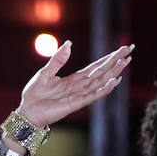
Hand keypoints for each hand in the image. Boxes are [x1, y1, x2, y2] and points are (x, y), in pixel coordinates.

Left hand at [16, 41, 132, 128]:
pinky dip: (103, 89)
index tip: (121, 50)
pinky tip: (114, 82)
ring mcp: (78, 96)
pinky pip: (92, 96)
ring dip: (113, 73)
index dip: (108, 58)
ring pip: (100, 82)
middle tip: (130, 50)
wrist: (26, 112)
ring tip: (125, 62)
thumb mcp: (45, 73)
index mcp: (74, 79)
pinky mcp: (75, 104)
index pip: (95, 67)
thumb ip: (57, 60)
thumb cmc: (34, 94)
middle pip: (102, 73)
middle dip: (115, 62)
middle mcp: (79, 87)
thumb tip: (69, 43)